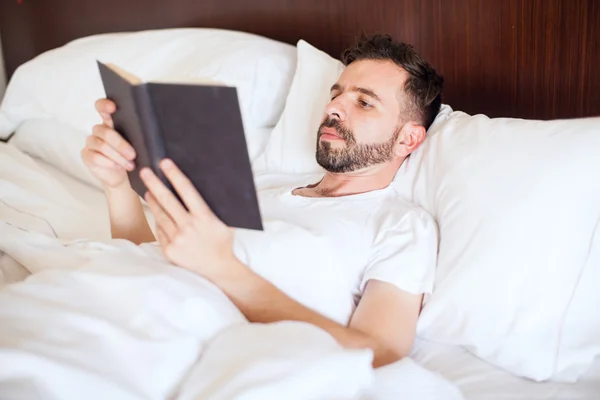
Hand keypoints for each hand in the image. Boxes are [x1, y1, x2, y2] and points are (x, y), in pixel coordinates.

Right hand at [81, 99, 136, 188]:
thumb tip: (149, 131)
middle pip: (106, 132)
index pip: (102, 107)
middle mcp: (99, 130)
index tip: (113, 107)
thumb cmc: (133, 157)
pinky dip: (108, 163)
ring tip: (130, 165)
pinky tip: (117, 166)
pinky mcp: (87, 155)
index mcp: (111, 121)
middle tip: (133, 155)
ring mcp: (91, 142)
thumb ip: (138, 134)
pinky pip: (95, 157)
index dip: (105, 105)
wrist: (124, 176)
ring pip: (102, 146)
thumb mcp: (138, 144)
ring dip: (118, 157)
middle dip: (121, 145)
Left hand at [140, 158, 240, 279]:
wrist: (218, 269)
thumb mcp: (225, 222)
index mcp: (204, 218)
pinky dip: (159, 220)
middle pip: (167, 200)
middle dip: (154, 183)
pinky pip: (160, 230)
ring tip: (148, 190)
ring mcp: (177, 239)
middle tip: (145, 171)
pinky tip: (158, 213)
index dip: (175, 175)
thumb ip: (214, 208)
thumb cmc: (223, 243)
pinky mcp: (169, 249)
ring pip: (160, 215)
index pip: (187, 191)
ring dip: (153, 201)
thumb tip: (208, 187)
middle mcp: (189, 227)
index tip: (165, 163)